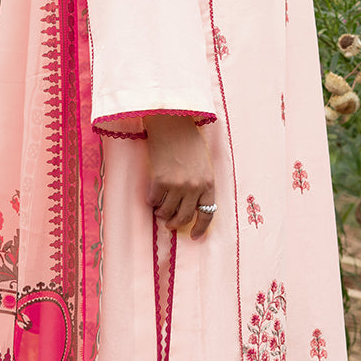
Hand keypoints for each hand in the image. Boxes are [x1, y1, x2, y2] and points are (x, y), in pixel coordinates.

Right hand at [144, 113, 215, 239]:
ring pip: (166, 212)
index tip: (194, 236)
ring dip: (161, 213)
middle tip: (170, 223)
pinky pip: (153, 201)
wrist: (172, 124)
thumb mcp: (203, 164)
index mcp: (208, 183)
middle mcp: (194, 187)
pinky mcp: (160, 181)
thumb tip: (191, 205)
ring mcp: (177, 185)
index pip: (208, 213)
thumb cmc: (187, 141)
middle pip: (184, 217)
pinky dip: (151, 201)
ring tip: (159, 207)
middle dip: (175, 223)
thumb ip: (199, 184)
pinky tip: (152, 194)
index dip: (200, 228)